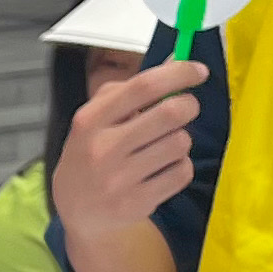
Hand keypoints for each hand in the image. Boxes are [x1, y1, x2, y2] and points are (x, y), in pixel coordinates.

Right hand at [50, 57, 210, 237]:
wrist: (74, 211)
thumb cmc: (91, 154)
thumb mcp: (99, 118)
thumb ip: (135, 90)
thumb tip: (178, 60)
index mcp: (90, 120)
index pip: (143, 86)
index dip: (178, 74)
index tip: (198, 71)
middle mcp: (103, 148)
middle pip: (170, 113)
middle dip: (189, 105)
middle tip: (186, 107)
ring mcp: (120, 179)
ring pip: (180, 143)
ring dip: (182, 139)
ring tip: (166, 143)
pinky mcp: (137, 203)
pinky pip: (181, 173)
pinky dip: (181, 166)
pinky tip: (165, 168)